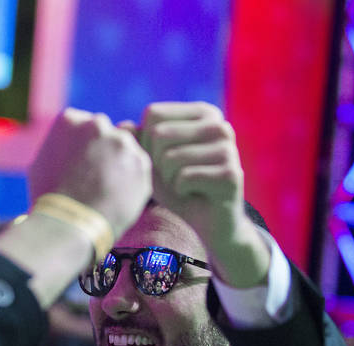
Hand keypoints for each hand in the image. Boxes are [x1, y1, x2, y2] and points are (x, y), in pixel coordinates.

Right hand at [28, 108, 151, 238]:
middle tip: (94, 178)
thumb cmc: (47, 198)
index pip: (81, 126)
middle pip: (105, 135)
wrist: (69, 224)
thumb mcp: (40, 164)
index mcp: (70, 119)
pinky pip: (138, 170)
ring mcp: (123, 143)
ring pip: (124, 151)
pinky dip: (131, 182)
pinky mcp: (142, 164)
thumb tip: (62, 148)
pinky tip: (116, 197)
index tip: (79, 165)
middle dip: (102, 151)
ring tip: (105, 191)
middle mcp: (99, 124)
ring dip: (119, 166)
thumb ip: (57, 147)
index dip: (81, 148)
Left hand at [137, 101, 268, 286]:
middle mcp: (219, 125)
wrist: (210, 223)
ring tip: (185, 186)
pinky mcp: (231, 173)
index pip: (154, 114)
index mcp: (203, 113)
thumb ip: (138, 142)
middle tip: (174, 177)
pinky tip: (194, 195)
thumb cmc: (180, 188)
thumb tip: (123, 125)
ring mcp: (228, 148)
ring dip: (168, 180)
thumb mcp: (154, 162)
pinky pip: (185, 178)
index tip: (162, 161)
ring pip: (170, 157)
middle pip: (160, 134)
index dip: (146, 143)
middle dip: (156, 163)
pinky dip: (180, 192)